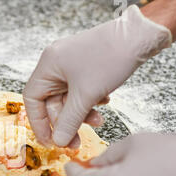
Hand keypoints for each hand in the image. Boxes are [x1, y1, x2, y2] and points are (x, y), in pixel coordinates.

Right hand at [23, 5, 170, 147]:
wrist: (143, 34)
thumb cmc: (112, 56)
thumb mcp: (87, 95)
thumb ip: (69, 121)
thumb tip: (59, 141)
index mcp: (48, 65)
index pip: (32, 99)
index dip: (39, 123)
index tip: (50, 141)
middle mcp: (56, 63)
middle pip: (51, 102)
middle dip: (65, 122)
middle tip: (76, 141)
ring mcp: (71, 64)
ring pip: (68, 98)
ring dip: (80, 114)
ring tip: (97, 121)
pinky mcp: (86, 66)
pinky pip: (80, 91)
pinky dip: (89, 101)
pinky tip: (103, 102)